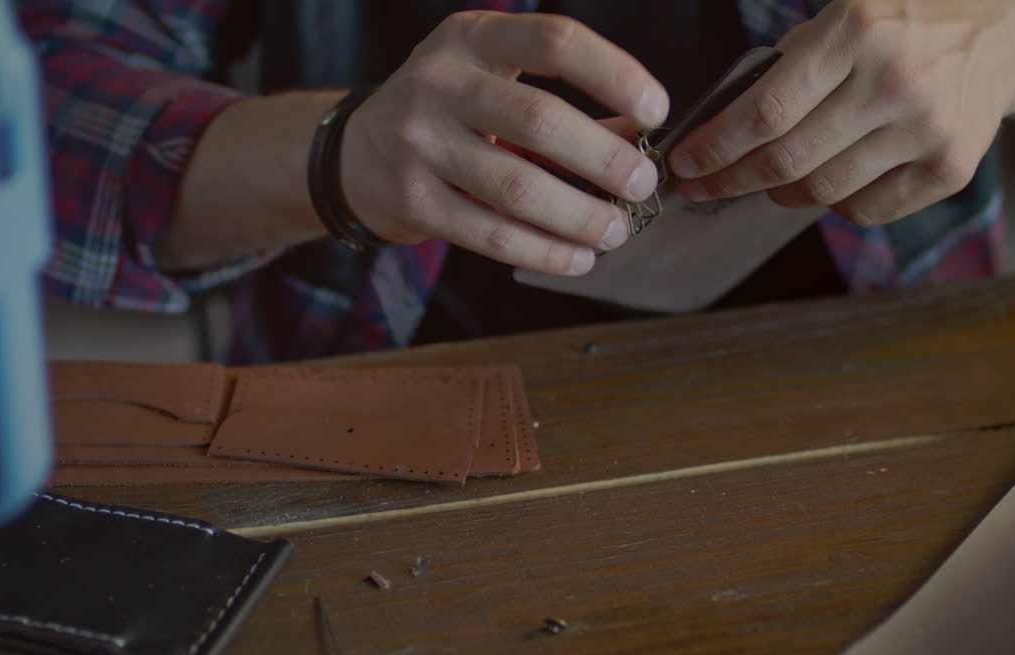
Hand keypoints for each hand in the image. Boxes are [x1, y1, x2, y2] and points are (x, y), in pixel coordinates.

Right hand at [339, 11, 668, 274]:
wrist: (357, 154)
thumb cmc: (450, 113)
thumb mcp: (497, 84)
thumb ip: (567, 106)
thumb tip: (640, 138)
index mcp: (472, 37)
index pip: (554, 41)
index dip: (614, 73)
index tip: (657, 109)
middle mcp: (440, 81)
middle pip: (540, 120)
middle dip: (604, 159)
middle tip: (642, 185)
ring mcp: (419, 141)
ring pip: (517, 188)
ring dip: (580, 216)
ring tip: (616, 231)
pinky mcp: (412, 200)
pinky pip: (491, 234)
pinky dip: (544, 251)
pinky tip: (577, 257)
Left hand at [668, 0, 1014, 226]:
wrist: (1003, 32)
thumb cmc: (904, 22)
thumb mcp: (844, 15)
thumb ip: (790, 66)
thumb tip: (722, 128)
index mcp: (856, 31)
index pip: (766, 111)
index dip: (717, 147)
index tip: (686, 164)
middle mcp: (894, 81)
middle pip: (787, 160)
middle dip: (731, 180)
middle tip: (704, 186)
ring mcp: (926, 129)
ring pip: (822, 192)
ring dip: (781, 192)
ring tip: (769, 178)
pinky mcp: (949, 168)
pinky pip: (866, 209)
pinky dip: (834, 203)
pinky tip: (830, 179)